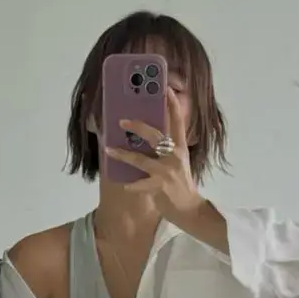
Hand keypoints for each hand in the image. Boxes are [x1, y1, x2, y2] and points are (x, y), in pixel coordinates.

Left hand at [104, 88, 204, 226]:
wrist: (190, 208)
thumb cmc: (180, 184)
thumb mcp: (178, 162)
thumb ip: (166, 150)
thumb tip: (147, 139)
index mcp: (180, 148)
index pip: (177, 122)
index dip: (172, 104)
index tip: (165, 89)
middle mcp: (174, 156)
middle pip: (155, 135)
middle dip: (137, 126)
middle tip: (121, 121)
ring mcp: (167, 172)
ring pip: (141, 159)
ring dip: (123, 154)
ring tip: (109, 149)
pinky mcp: (160, 187)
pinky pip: (140, 183)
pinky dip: (131, 184)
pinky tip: (124, 184)